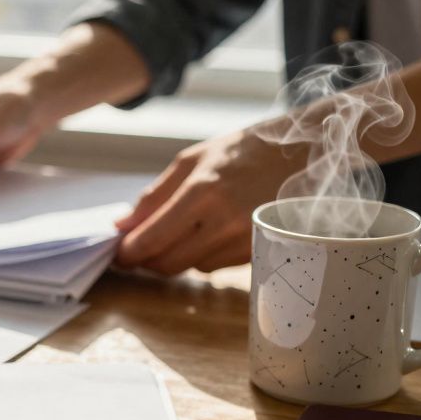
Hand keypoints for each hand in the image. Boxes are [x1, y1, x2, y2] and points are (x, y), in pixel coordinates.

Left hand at [115, 129, 302, 274]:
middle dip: (147, 260)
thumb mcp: (192, 161)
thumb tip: (121, 225)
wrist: (303, 153)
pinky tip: (207, 234)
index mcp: (203, 192)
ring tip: (179, 232)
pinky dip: (202, 255)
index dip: (128, 252)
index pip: (153, 239)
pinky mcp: (258, 251)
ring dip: (175, 256)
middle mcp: (224, 221)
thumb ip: (154, 196)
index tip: (117, 253)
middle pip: (168, 262)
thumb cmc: (243, 152)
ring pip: (191, 267)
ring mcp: (245, 239)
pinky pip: (215, 266)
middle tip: (137, 249)